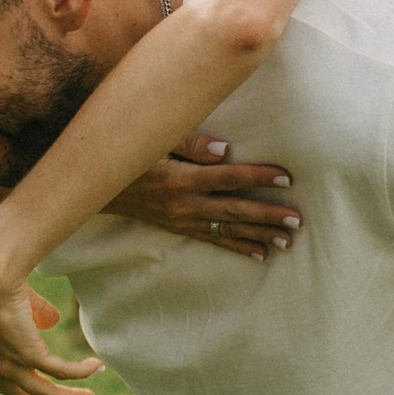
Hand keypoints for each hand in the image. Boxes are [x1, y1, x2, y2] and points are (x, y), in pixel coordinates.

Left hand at [0, 235, 105, 394]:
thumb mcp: (7, 303)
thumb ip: (30, 313)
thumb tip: (51, 321)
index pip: (9, 386)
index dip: (33, 390)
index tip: (53, 391)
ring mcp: (9, 366)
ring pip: (48, 394)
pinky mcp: (29, 356)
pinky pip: (62, 371)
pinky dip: (82, 371)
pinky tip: (96, 366)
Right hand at [111, 137, 300, 259]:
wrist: (97, 185)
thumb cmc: (129, 154)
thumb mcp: (153, 141)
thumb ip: (189, 143)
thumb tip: (224, 150)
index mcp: (181, 179)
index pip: (228, 177)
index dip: (259, 177)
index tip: (287, 177)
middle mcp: (184, 204)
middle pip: (234, 210)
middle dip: (267, 215)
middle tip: (297, 220)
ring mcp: (182, 219)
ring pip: (227, 228)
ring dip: (259, 234)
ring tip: (287, 241)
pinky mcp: (178, 227)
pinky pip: (213, 238)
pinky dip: (237, 246)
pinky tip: (260, 253)